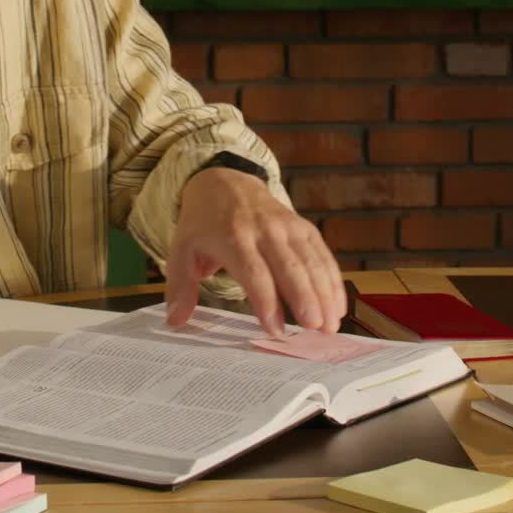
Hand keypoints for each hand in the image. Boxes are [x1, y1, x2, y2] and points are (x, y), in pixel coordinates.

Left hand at [165, 168, 346, 337]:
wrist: (224, 182)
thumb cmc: (203, 225)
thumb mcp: (181, 250)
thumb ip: (179, 286)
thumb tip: (175, 320)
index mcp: (233, 237)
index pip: (253, 272)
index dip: (266, 301)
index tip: (276, 330)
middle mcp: (264, 230)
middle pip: (289, 266)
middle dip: (304, 298)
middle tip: (315, 329)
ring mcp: (287, 226)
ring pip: (310, 260)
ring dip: (324, 293)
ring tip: (330, 326)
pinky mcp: (302, 226)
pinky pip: (321, 253)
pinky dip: (332, 278)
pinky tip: (338, 305)